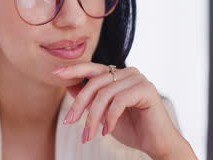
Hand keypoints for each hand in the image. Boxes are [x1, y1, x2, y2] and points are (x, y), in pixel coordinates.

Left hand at [52, 62, 195, 158]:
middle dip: (79, 104)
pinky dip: (110, 118)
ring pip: (104, 94)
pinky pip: (118, 101)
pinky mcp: (146, 89)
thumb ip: (89, 99)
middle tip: (70, 122)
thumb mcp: (103, 114)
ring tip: (89, 135)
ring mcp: (138, 78)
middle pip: (95, 83)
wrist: (156, 144)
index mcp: (118, 75)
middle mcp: (128, 72)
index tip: (55, 73)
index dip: (73, 70)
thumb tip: (69, 87)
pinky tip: (107, 131)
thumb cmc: (131, 129)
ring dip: (93, 117)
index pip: (92, 68)